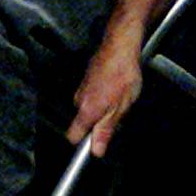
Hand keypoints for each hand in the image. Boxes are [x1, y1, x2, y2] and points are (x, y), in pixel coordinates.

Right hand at [68, 36, 141, 155]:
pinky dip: (101, 96)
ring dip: (102, 109)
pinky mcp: (86, 80)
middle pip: (82, 123)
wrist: (120, 45)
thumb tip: (96, 151)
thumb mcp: (121, 108)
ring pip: (88, 109)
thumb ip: (106, 130)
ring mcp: (81, 89)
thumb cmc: (123, 75)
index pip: (72, 136)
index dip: (82, 144)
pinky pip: (91, 96)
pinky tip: (115, 87)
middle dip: (97, 124)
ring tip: (119, 97)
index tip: (94, 148)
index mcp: (86, 110)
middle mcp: (79, 100)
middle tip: (118, 115)